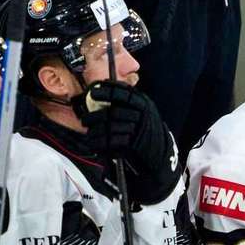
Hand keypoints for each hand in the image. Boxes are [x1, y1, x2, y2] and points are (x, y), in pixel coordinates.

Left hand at [80, 80, 179, 204]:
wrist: (159, 154)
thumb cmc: (145, 130)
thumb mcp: (143, 111)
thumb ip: (127, 101)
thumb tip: (102, 89)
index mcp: (144, 104)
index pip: (123, 93)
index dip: (107, 91)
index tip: (93, 92)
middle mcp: (142, 115)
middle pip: (113, 112)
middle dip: (95, 116)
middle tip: (85, 120)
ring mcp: (139, 130)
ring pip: (110, 128)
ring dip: (95, 131)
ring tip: (89, 133)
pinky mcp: (134, 146)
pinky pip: (112, 142)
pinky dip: (100, 143)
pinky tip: (94, 143)